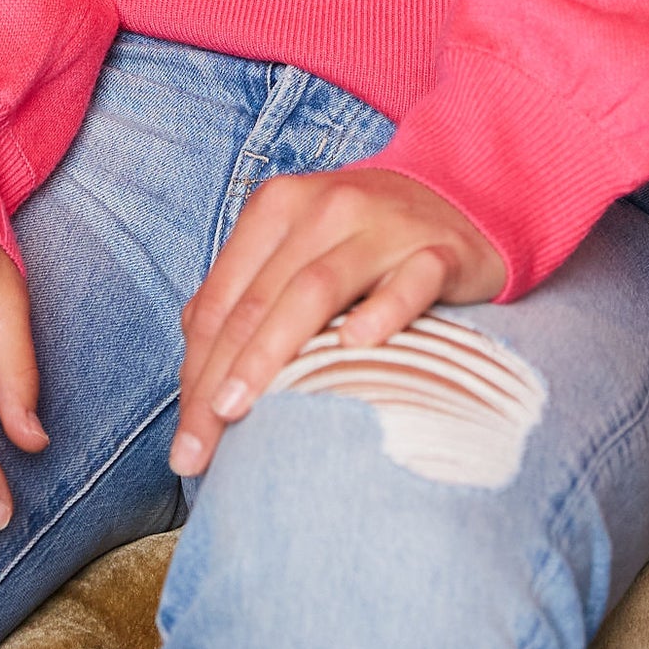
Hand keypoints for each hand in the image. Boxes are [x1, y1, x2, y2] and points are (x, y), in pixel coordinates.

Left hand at [169, 166, 501, 476]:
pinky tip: (358, 345)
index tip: (184, 442)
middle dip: (219, 380)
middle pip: (258, 301)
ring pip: (316, 289)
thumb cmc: (365, 239)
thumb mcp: (299, 247)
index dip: (194, 371)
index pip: (221, 299)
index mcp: (279, 207)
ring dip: (271, 354)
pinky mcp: (440, 250)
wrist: (464, 199)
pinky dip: (383, 311)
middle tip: (198, 449)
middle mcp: (325, 208)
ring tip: (241, 411)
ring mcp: (384, 226)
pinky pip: (410, 281)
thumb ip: (248, 292)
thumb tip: (195, 358)